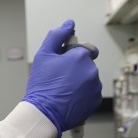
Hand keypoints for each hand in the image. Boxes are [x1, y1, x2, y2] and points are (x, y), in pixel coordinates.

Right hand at [23, 19, 101, 137]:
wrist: (44, 113)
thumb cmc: (42, 85)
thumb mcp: (43, 55)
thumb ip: (57, 36)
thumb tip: (69, 24)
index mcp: (81, 56)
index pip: (85, 48)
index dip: (72, 55)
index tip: (63, 63)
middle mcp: (92, 70)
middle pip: (86, 65)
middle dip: (75, 69)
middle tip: (59, 79)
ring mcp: (95, 86)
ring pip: (88, 79)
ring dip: (80, 82)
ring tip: (63, 90)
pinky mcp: (95, 101)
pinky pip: (90, 93)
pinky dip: (82, 94)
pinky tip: (68, 98)